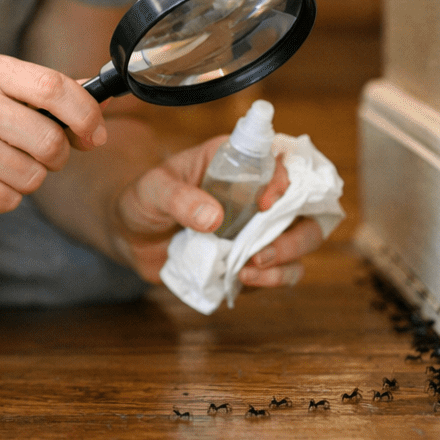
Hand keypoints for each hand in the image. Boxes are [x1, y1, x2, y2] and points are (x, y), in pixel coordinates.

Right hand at [0, 53, 107, 214]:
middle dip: (57, 156)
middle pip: (50, 141)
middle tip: (40, 153)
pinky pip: (10, 200)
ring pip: (34, 177)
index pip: (54, 87)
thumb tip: (100, 98)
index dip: (86, 114)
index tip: (95, 134)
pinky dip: (6, 196)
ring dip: (29, 178)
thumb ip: (47, 92)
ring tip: (2, 163)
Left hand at [111, 137, 326, 285]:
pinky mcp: (253, 255)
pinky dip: (271, 280)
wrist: (131, 234)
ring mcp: (259, 225)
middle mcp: (258, 190)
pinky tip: (240, 279)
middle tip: (262, 253)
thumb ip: (179, 198)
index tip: (265, 204)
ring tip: (248, 271)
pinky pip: (282, 271)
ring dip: (286, 261)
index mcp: (238, 160)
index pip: (283, 158)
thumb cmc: (144, 198)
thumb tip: (213, 218)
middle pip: (308, 206)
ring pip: (303, 240)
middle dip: (297, 235)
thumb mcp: (153, 190)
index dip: (285, 180)